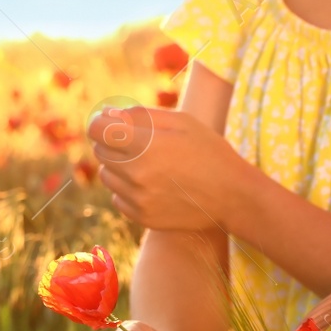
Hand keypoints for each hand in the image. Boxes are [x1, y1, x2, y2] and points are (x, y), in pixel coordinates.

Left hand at [88, 105, 254, 231]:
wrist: (232, 196)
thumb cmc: (208, 151)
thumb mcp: (181, 121)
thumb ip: (140, 114)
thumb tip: (106, 113)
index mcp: (145, 145)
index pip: (97, 130)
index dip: (100, 122)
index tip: (109, 122)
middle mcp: (136, 174)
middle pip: (100, 152)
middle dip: (113, 143)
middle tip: (140, 143)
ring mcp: (137, 199)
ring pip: (107, 176)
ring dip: (119, 167)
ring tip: (149, 165)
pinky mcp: (141, 217)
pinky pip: (117, 197)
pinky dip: (127, 189)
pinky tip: (153, 185)